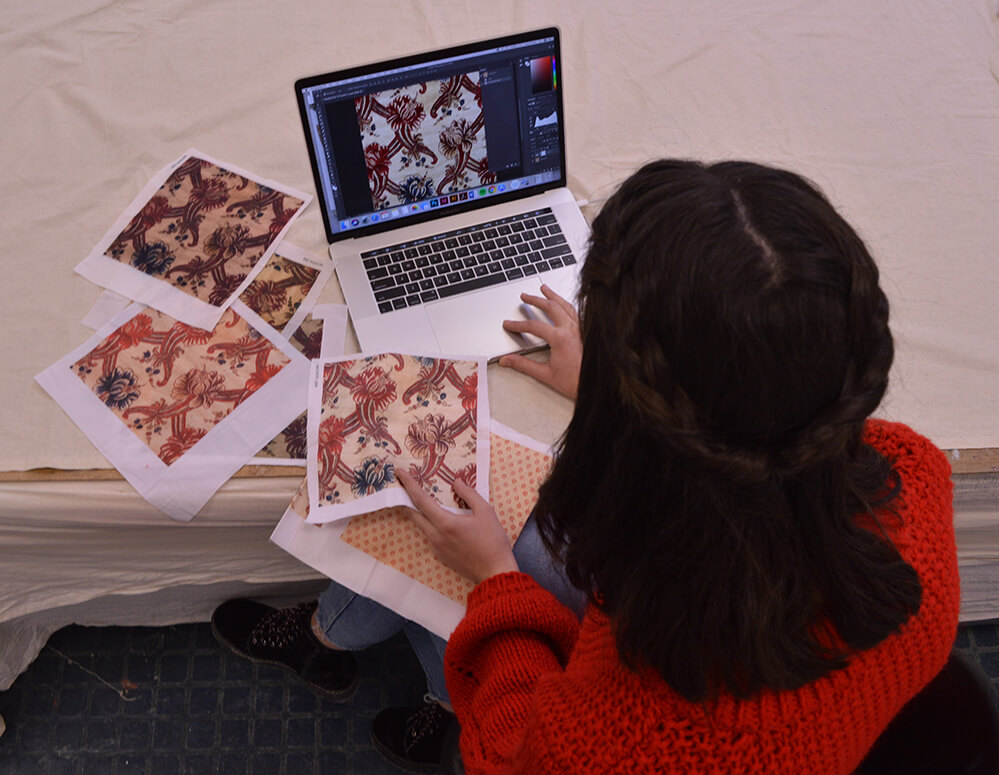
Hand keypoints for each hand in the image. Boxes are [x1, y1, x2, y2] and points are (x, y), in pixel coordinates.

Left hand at [397, 469, 518, 583]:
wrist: (494, 572)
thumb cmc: (492, 541)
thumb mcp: (486, 511)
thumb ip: (469, 494)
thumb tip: (457, 482)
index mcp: (445, 523)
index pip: (421, 500)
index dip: (409, 484)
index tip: (399, 473)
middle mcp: (436, 535)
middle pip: (413, 513)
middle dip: (406, 496)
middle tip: (402, 483)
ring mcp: (437, 547)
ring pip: (420, 524)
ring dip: (416, 510)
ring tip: (417, 497)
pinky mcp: (441, 555)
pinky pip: (429, 534)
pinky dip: (427, 522)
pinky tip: (436, 518)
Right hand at [499, 284, 581, 399]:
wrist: (596, 386)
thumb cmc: (576, 382)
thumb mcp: (545, 374)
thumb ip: (524, 365)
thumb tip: (508, 361)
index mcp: (560, 338)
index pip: (533, 326)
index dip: (518, 324)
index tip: (509, 324)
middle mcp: (572, 330)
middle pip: (550, 307)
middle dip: (535, 300)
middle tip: (525, 296)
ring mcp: (581, 329)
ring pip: (566, 305)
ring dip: (553, 296)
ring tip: (545, 290)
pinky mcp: (587, 332)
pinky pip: (576, 312)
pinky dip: (567, 305)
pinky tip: (565, 304)